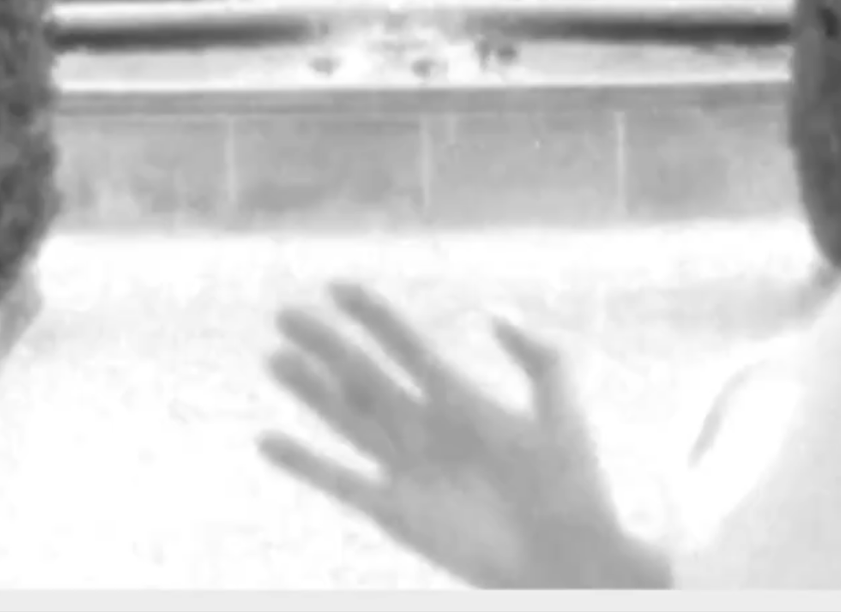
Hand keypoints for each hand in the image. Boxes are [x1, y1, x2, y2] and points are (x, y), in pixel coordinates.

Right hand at [257, 282, 661, 588]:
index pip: (407, 345)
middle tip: (285, 313)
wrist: (566, 557)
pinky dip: (303, 462)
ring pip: (346, 419)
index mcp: (462, 399)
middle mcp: (425, 428)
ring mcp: (406, 469)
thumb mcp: (562, 407)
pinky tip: (267, 439)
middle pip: (365, 376)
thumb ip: (537, 355)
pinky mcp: (394, 510)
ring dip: (310, 390)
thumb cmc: (573, 486)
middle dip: (326, 344)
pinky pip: (339, 480)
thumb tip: (492, 312)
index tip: (338, 284)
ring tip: (274, 357)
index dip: (374, 315)